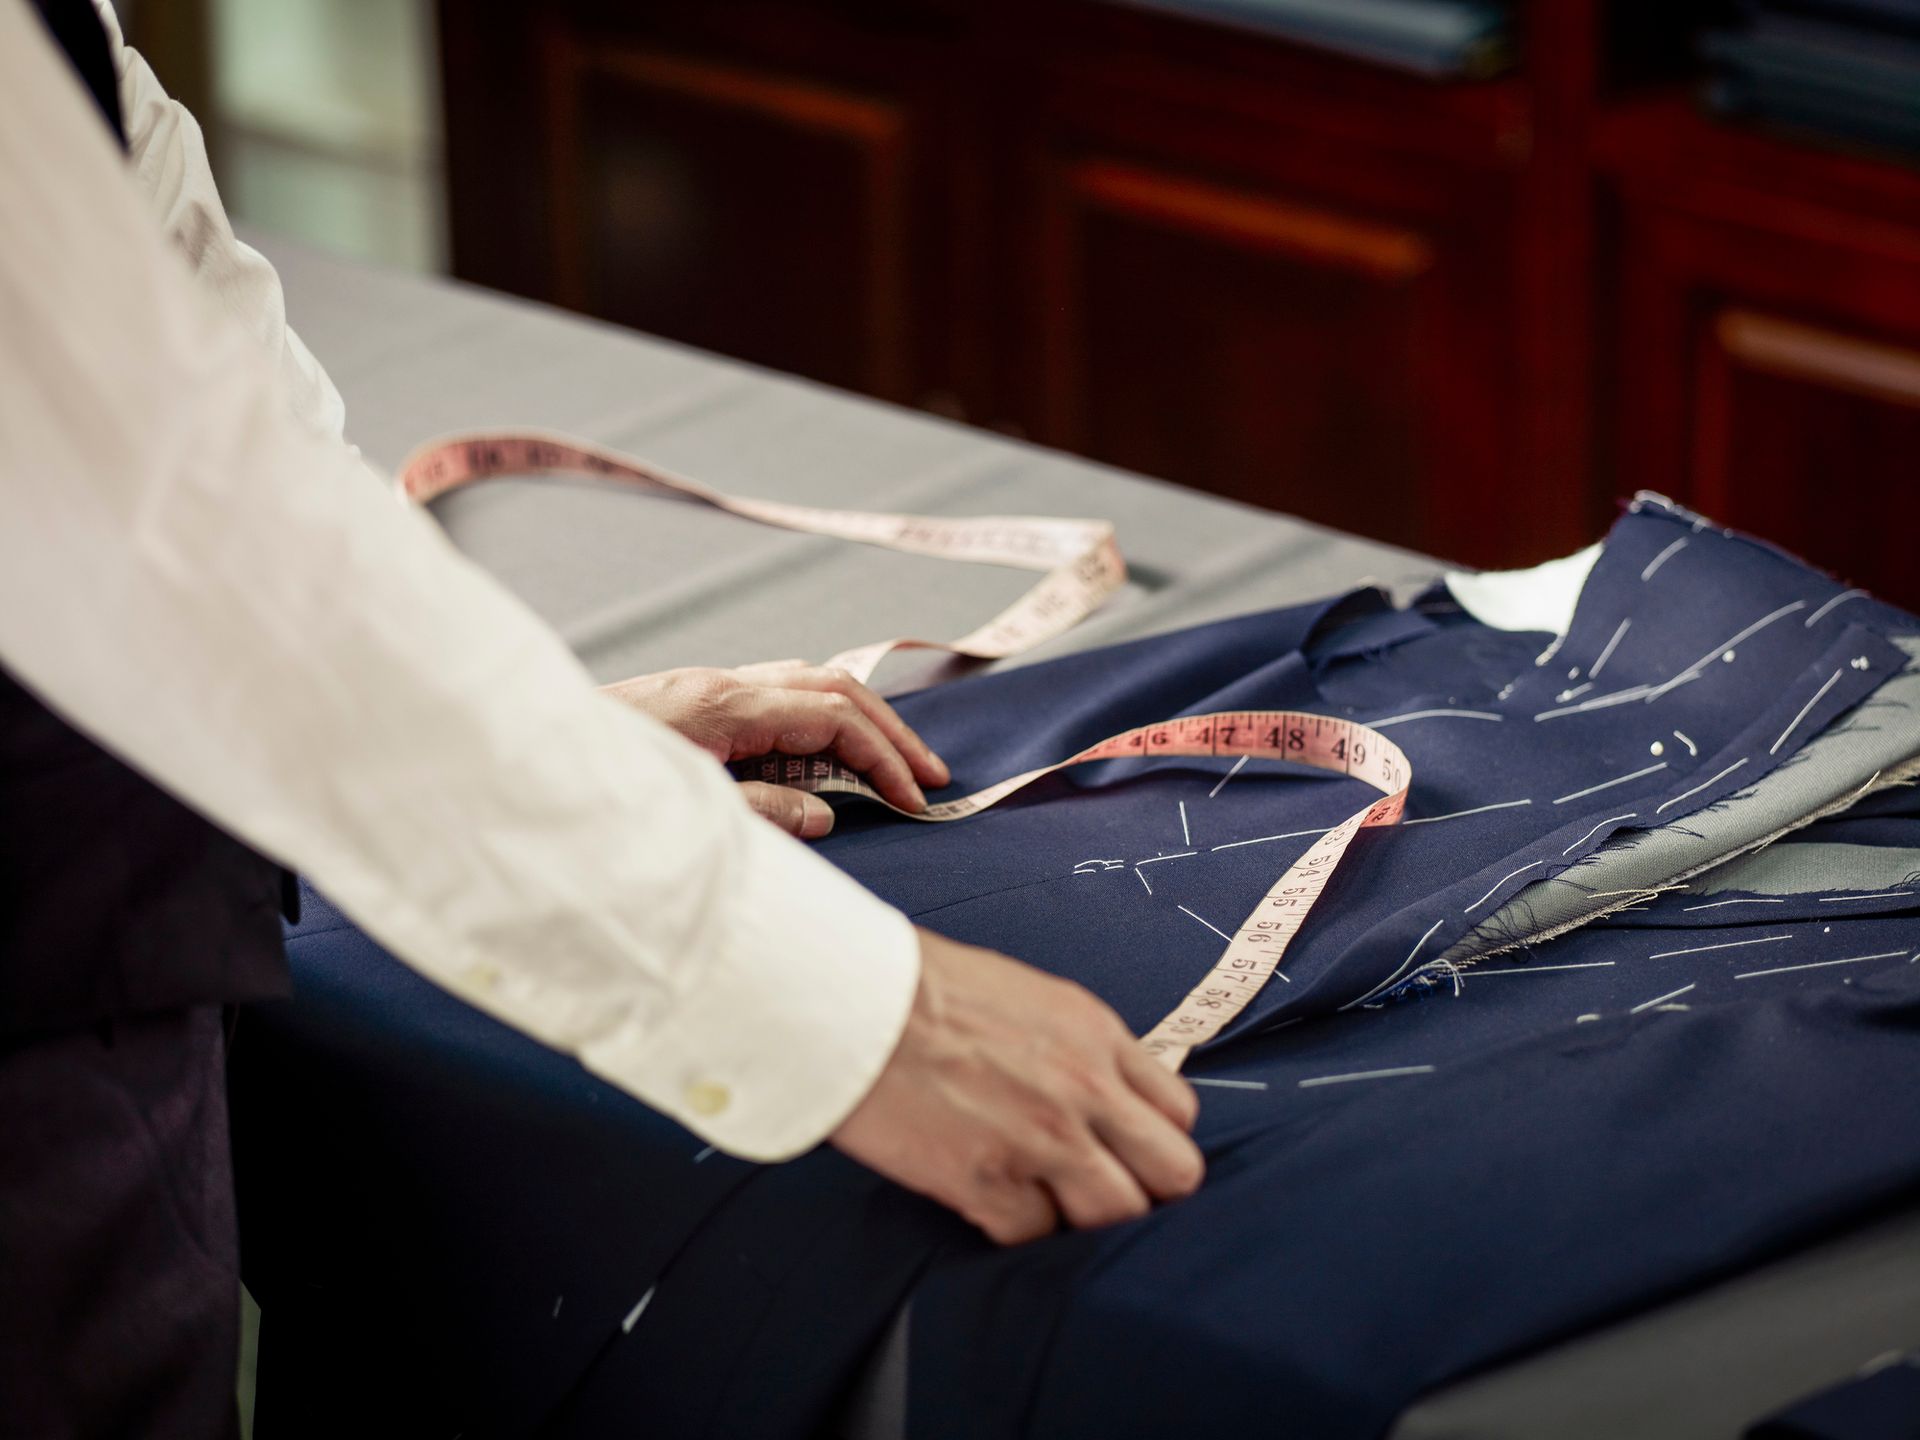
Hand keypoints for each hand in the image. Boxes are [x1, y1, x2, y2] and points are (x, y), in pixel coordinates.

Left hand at [603, 661, 949, 835]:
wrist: (511, 763)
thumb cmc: (592, 796)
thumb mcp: (684, 816)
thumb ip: (761, 814)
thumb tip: (825, 812)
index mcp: (724, 706)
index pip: (832, 718)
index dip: (884, 757)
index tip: (916, 798)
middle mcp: (720, 685)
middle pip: (832, 688)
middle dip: (890, 731)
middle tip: (933, 775)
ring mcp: (705, 688)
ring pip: (807, 684)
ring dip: (860, 720)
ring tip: (897, 762)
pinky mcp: (691, 702)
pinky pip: (776, 695)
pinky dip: (819, 718)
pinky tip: (829, 749)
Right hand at [833, 929, 1204, 1243]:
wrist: (854, 999)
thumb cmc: (923, 989)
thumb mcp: (1029, 997)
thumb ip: (1077, 1049)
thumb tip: (1099, 1094)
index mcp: (1097, 1036)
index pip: (1179, 1114)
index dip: (1153, 1142)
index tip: (1125, 1152)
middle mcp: (1085, 1089)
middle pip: (1174, 1174)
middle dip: (1143, 1189)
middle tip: (1099, 1189)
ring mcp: (1043, 1139)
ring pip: (1116, 1216)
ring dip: (1083, 1217)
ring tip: (1042, 1200)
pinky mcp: (988, 1180)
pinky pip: (1034, 1236)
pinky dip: (1014, 1229)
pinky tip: (986, 1200)